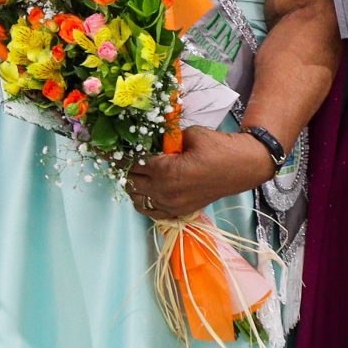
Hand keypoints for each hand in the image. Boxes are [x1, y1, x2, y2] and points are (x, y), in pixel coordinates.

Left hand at [125, 128, 268, 220]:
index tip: (104, 150)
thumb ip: (166, 139)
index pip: (131, 163)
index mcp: (165, 171)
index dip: (117, 155)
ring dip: (133, 185)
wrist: (244, 167)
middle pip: (131, 181)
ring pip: (137, 198)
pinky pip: (151, 211)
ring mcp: (172, 205)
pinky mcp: (180, 212)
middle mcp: (165, 192)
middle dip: (125, 168)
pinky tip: (145, 189)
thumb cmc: (219, 148)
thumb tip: (149, 137)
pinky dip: (144, 201)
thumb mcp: (189, 135)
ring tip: (136, 171)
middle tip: (122, 156)